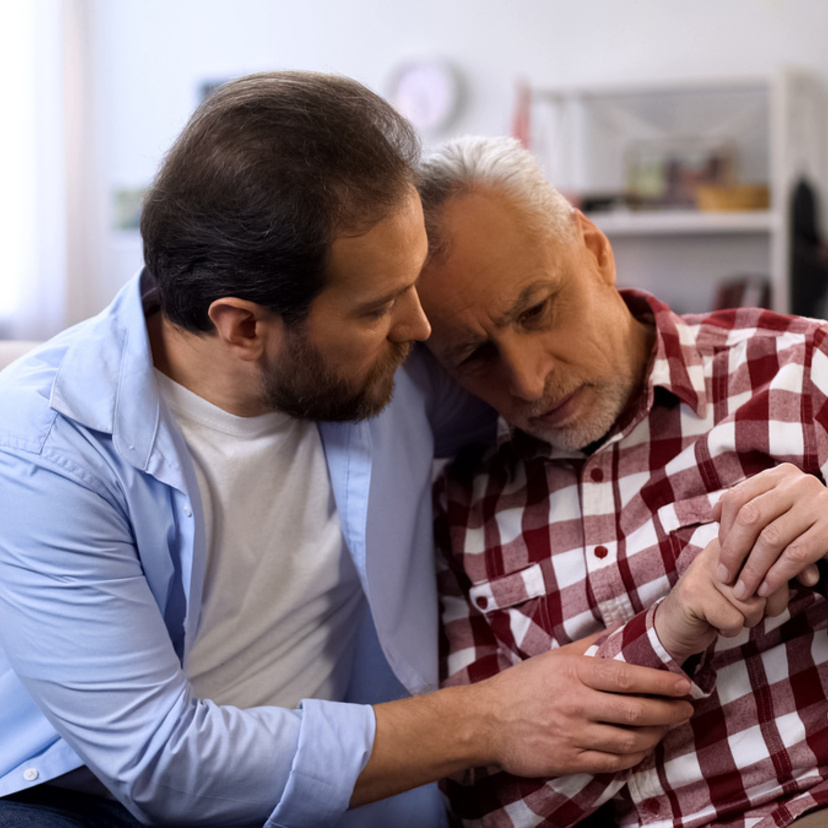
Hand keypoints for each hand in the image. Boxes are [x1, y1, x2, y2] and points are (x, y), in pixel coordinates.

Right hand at [473, 636, 693, 776]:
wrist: (487, 720)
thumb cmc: (523, 684)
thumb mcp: (554, 657)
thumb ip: (590, 646)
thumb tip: (624, 631)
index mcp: (573, 673)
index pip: (627, 677)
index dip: (661, 682)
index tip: (683, 684)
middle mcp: (575, 704)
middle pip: (635, 711)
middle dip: (669, 711)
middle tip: (686, 709)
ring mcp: (572, 735)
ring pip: (628, 740)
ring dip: (656, 736)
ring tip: (667, 728)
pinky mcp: (567, 760)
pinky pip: (612, 763)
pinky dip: (634, 756)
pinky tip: (642, 748)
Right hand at [656, 539, 786, 663]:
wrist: (673, 624)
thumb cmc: (717, 605)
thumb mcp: (745, 584)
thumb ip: (772, 574)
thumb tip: (813, 577)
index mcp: (730, 543)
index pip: (771, 553)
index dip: (785, 576)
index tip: (797, 585)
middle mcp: (714, 550)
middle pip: (765, 581)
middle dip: (765, 605)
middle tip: (749, 610)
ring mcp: (701, 570)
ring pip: (751, 604)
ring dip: (745, 620)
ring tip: (727, 614)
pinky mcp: (692, 593)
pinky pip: (733, 620)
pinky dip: (729, 630)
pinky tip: (714, 622)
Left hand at [714, 463, 827, 598]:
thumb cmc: (803, 523)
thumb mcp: (776, 507)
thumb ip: (747, 507)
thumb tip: (713, 513)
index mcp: (778, 475)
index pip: (737, 498)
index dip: (723, 529)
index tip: (719, 554)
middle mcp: (798, 484)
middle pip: (750, 518)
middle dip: (733, 551)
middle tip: (724, 576)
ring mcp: (818, 504)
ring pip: (771, 539)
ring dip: (752, 570)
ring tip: (743, 590)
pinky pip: (796, 555)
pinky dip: (776, 575)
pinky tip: (766, 589)